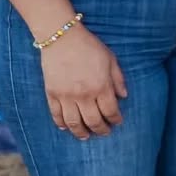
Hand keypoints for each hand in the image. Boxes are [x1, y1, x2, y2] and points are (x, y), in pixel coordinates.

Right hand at [40, 25, 126, 140]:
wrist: (63, 38)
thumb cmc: (90, 47)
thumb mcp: (111, 59)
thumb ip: (118, 79)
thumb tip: (124, 96)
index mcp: (101, 86)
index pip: (110, 111)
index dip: (115, 119)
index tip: (118, 123)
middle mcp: (84, 95)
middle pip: (93, 121)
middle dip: (100, 130)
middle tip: (104, 133)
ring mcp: (66, 96)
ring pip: (74, 123)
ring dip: (80, 132)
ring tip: (85, 136)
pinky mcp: (52, 94)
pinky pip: (56, 115)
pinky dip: (61, 124)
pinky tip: (66, 128)